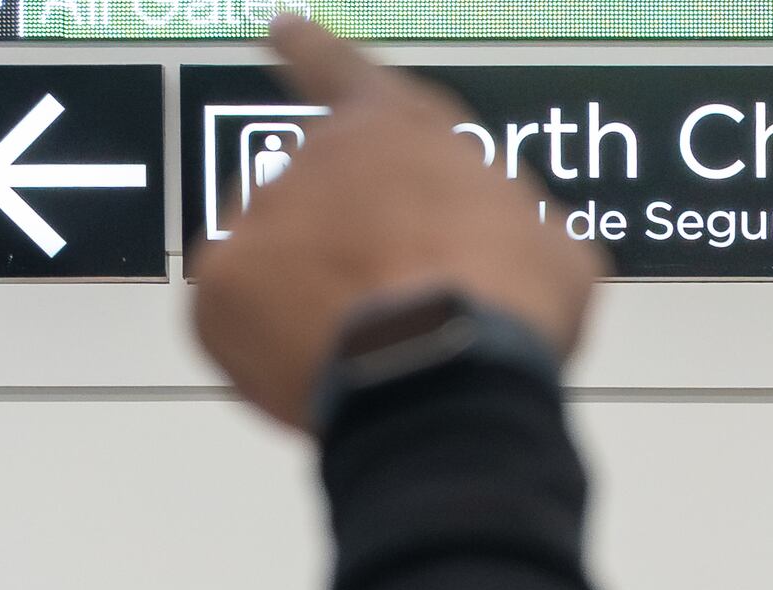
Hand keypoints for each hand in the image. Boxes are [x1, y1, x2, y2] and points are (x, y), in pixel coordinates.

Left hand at [188, 19, 601, 434]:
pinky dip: (270, 340)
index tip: (283, 31)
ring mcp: (260, 217)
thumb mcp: (551, 248)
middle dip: (344, 242)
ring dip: (310, 292)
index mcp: (396, 132)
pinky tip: (323, 363)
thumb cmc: (503, 303)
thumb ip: (515, 224)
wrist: (445, 372)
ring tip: (367, 344)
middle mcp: (316, 158)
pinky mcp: (221, 285)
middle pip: (316, 194)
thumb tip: (527, 245)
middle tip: (388, 298)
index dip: (312, 51)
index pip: (342, 70)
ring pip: (276, 255)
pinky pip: (237, 313)